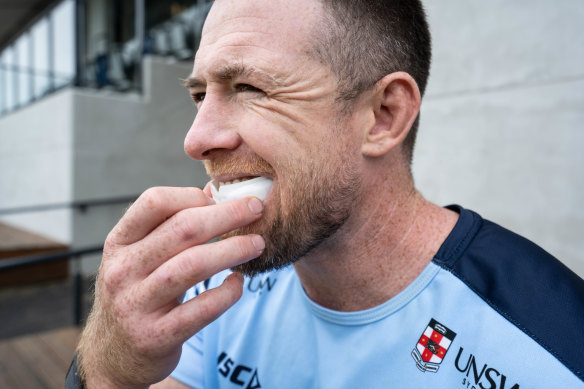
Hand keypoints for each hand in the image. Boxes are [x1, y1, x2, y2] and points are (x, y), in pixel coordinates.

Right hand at [77, 187, 264, 387]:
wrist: (113, 353)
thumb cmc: (137, 292)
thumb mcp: (140, 256)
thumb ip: (171, 224)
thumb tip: (214, 192)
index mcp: (118, 243)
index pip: (154, 202)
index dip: (193, 195)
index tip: (220, 200)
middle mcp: (122, 271)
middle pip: (183, 230)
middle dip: (227, 215)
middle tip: (256, 209)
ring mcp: (136, 305)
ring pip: (194, 266)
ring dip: (233, 250)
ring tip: (257, 244)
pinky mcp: (156, 336)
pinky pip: (203, 309)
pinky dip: (228, 292)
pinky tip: (238, 282)